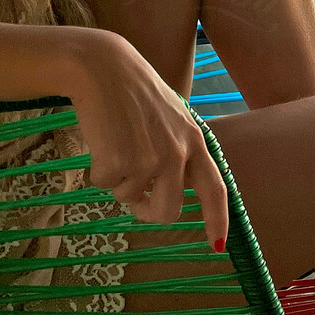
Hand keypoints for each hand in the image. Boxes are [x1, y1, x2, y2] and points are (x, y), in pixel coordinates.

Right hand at [62, 30, 230, 248]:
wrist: (104, 69)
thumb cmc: (136, 93)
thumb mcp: (173, 118)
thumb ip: (180, 152)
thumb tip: (176, 192)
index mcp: (195, 142)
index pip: (214, 190)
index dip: (217, 220)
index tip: (217, 245)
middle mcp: (177, 154)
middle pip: (168, 212)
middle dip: (149, 213)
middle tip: (137, 202)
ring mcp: (148, 160)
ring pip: (129, 198)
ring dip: (118, 182)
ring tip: (116, 145)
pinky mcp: (118, 162)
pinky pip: (104, 185)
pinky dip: (98, 170)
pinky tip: (101, 141)